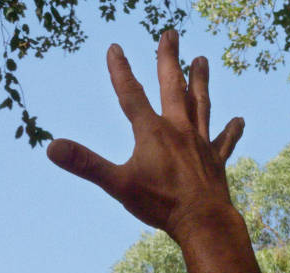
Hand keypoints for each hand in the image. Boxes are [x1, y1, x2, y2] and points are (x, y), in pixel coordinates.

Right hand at [46, 29, 244, 243]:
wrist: (202, 221)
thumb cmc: (159, 203)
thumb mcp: (116, 184)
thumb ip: (85, 163)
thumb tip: (51, 147)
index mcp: (152, 132)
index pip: (131, 95)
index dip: (121, 71)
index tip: (115, 48)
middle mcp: (178, 130)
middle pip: (173, 87)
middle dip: (169, 59)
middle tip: (170, 34)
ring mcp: (199, 143)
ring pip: (200, 105)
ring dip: (200, 82)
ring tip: (202, 60)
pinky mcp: (215, 160)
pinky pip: (224, 141)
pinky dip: (230, 130)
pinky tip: (238, 120)